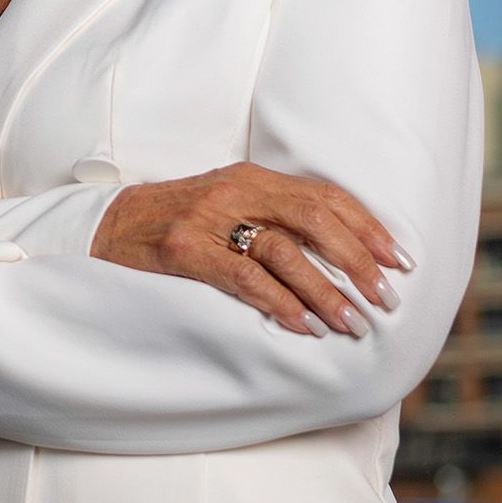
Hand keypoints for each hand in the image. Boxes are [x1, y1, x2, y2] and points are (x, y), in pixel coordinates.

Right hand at [89, 164, 406, 337]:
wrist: (101, 227)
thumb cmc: (170, 224)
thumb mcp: (224, 206)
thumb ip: (269, 218)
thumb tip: (333, 256)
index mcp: (251, 177)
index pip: (325, 195)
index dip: (367, 226)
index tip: (399, 259)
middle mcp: (235, 190)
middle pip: (315, 218)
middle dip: (358, 259)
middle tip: (386, 296)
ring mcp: (208, 218)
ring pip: (285, 251)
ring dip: (325, 291)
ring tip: (351, 322)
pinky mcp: (185, 249)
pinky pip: (245, 277)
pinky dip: (280, 303)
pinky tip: (303, 325)